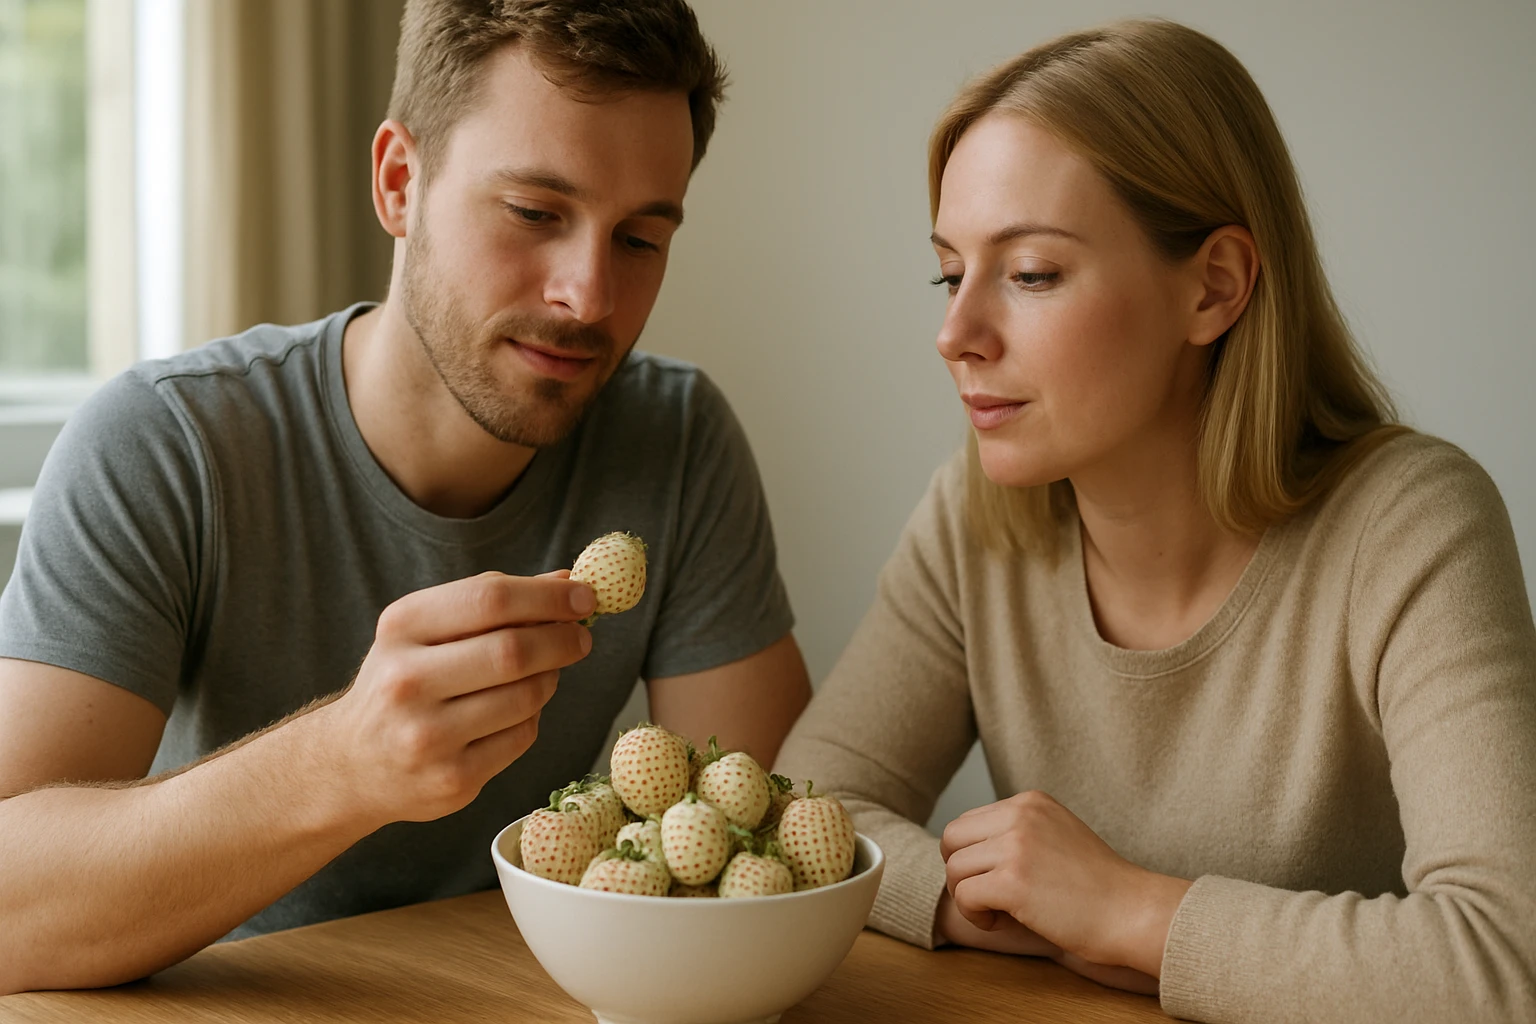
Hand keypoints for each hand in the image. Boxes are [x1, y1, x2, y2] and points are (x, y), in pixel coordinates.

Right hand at [315, 571, 594, 825]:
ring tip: (543, 673)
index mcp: (401, 628)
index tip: (585, 596)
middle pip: (513, 650)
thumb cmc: (404, 680)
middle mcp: (407, 681)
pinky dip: (531, 718)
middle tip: (581, 637)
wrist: (351, 763)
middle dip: (562, 640)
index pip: (490, 599)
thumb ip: (492, 601)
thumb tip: (568, 582)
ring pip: (526, 697)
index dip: (548, 597)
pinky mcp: (452, 780)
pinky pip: (523, 737)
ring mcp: (427, 736)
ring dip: (549, 679)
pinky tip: (514, 712)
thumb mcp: (428, 629)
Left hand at [939, 791, 1190, 977]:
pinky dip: (974, 915)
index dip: (972, 857)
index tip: (997, 880)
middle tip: (987, 898)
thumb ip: (1017, 832)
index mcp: (1030, 801)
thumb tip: (965, 848)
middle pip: (952, 840)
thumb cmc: (1098, 887)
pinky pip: (963, 895)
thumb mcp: (1057, 835)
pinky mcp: (1013, 880)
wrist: (1133, 913)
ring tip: (1000, 912)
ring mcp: (1016, 845)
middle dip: (960, 873)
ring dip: (968, 898)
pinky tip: (1000, 923)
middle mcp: (1020, 814)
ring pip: (954, 869)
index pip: (968, 822)